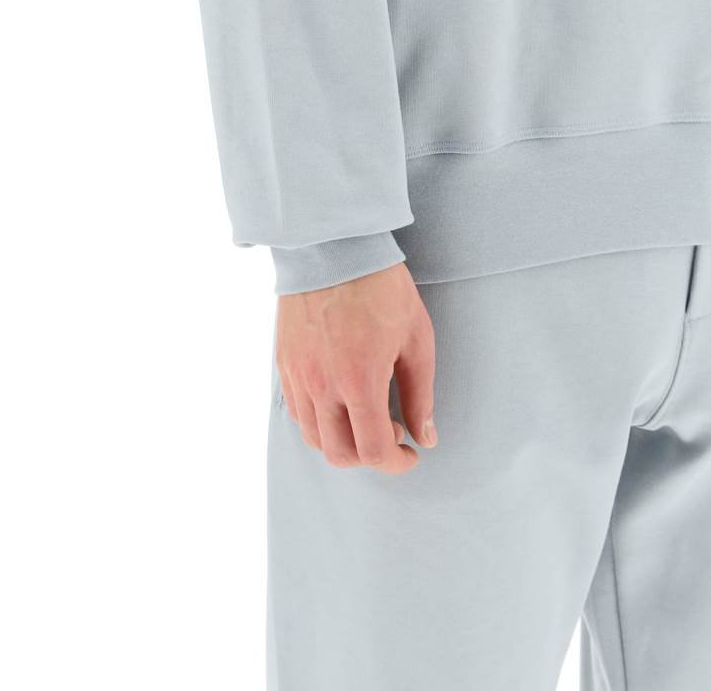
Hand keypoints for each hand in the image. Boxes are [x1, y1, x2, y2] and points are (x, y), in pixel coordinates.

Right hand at [276, 263, 436, 471]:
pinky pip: (297, 412)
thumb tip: (426, 436)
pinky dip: (320, 422)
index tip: (410, 453)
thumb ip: (420, 393)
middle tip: (392, 432)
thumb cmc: (382, 287)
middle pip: (339, 454)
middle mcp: (322, 386)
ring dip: (343, 442)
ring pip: (313, 438)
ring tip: (366, 415)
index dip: (395, 463)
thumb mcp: (417, 338)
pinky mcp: (285, 364)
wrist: (334, 247)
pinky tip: (341, 400)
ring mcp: (298, 376)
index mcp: (359, 381)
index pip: (372, 451)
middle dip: (370, 456)